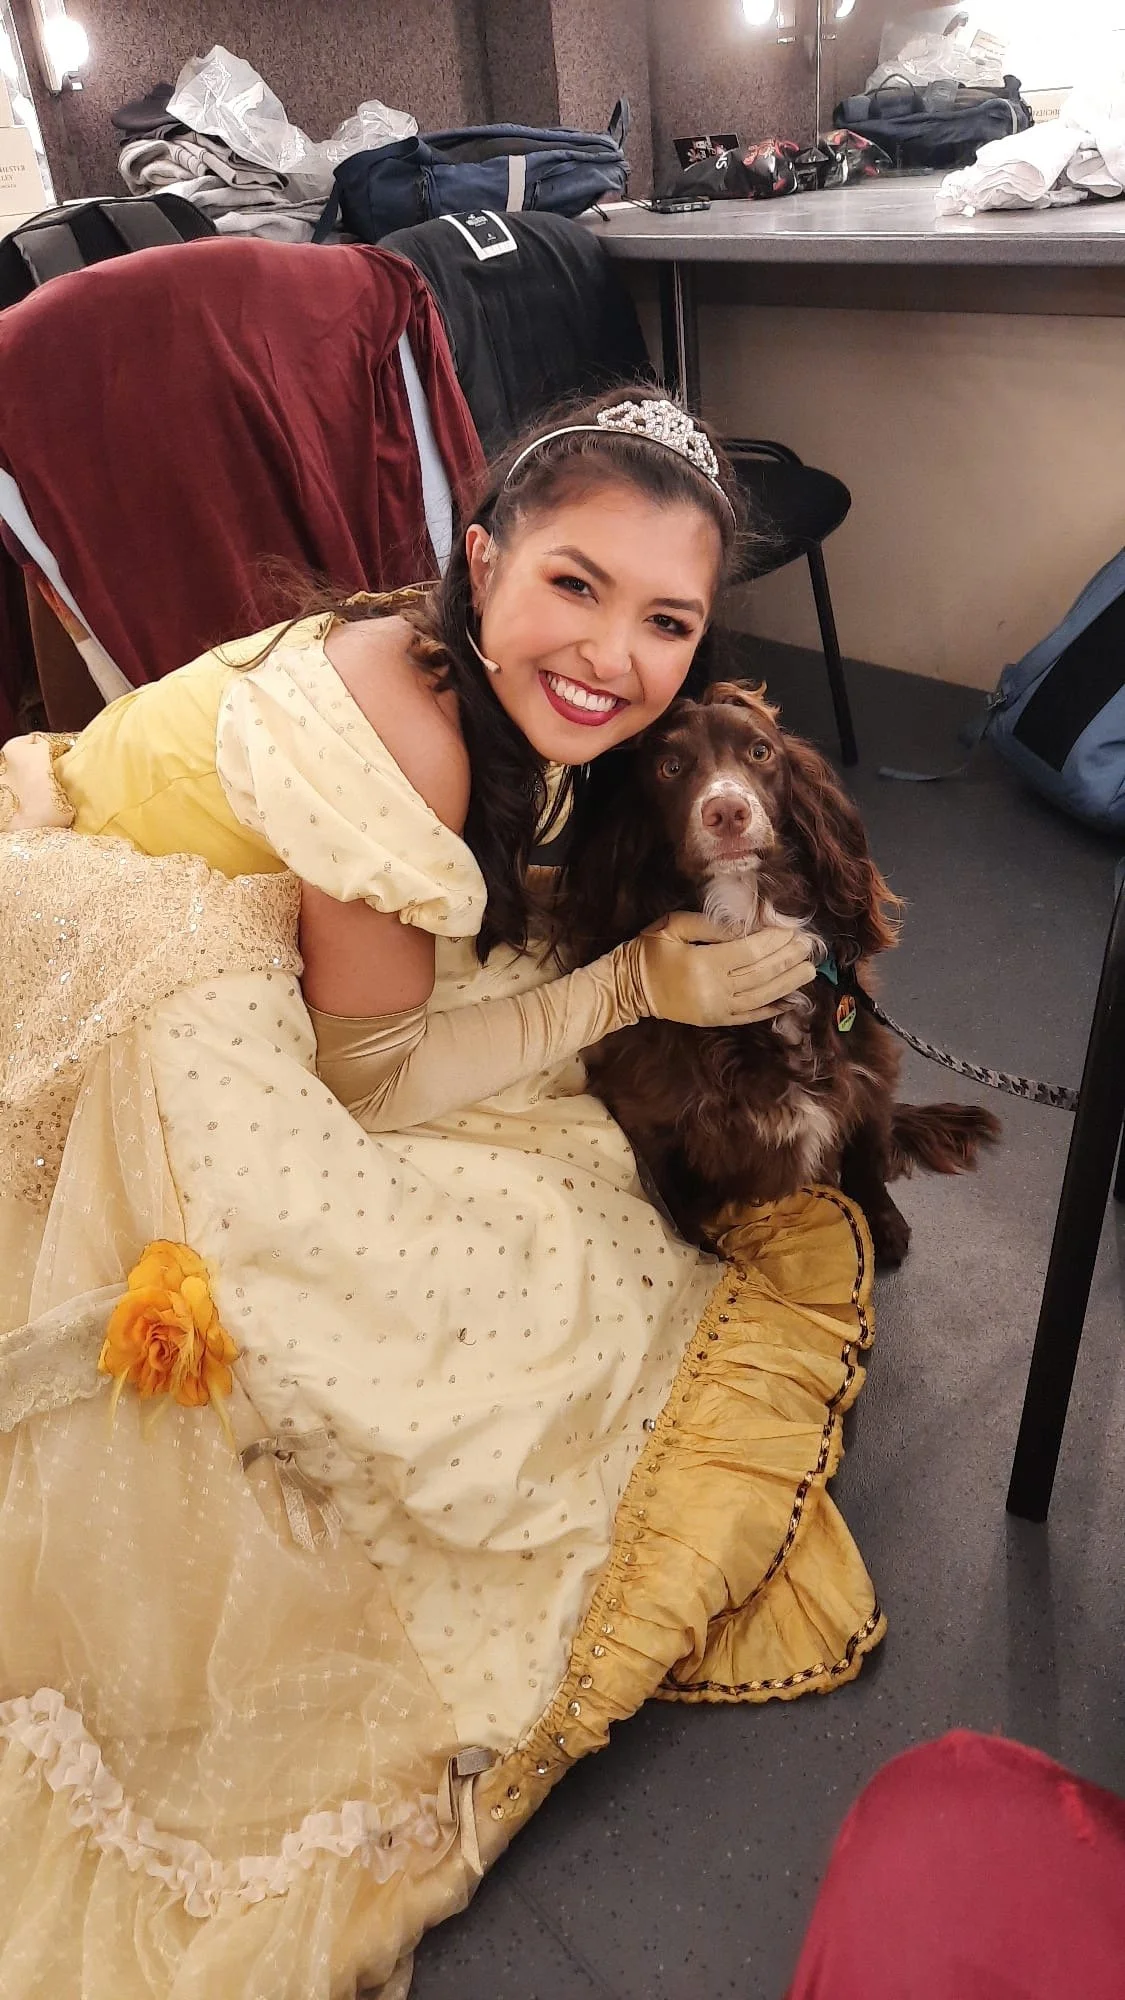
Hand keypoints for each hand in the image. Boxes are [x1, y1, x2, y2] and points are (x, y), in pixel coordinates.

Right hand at [627, 911, 815, 1028]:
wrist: (629, 989)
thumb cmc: (649, 952)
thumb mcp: (673, 927)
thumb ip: (707, 924)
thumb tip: (742, 926)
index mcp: (704, 964)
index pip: (749, 952)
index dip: (773, 942)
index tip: (792, 931)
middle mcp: (715, 989)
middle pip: (760, 974)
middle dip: (786, 959)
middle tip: (809, 947)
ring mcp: (717, 1008)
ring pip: (761, 996)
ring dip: (787, 983)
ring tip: (808, 971)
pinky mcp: (716, 1020)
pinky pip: (749, 1016)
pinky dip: (771, 1008)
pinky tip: (789, 1000)